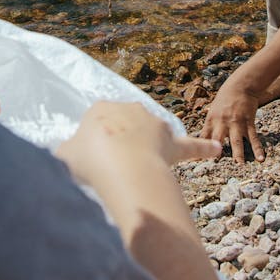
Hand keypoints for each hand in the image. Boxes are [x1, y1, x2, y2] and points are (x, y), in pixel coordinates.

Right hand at [59, 101, 219, 186]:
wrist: (119, 166)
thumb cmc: (88, 160)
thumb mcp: (64, 154)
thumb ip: (67, 153)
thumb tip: (65, 156)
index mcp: (101, 108)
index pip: (96, 124)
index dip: (93, 146)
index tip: (91, 162)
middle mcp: (130, 109)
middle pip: (123, 129)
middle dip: (119, 146)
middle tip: (110, 169)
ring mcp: (153, 124)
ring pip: (150, 137)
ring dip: (146, 150)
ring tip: (134, 171)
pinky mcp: (171, 142)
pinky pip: (190, 146)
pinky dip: (203, 148)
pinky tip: (215, 151)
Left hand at [200, 77, 263, 164]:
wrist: (241, 85)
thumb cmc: (225, 97)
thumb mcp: (213, 109)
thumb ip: (210, 124)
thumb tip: (203, 139)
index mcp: (211, 119)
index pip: (203, 136)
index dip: (199, 148)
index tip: (196, 160)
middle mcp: (222, 122)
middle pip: (217, 139)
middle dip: (215, 151)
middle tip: (216, 165)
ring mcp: (236, 122)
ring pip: (236, 140)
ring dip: (238, 153)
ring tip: (239, 164)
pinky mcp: (248, 122)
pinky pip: (253, 137)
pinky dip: (257, 148)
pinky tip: (260, 158)